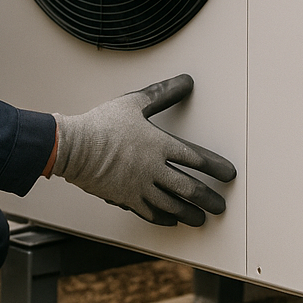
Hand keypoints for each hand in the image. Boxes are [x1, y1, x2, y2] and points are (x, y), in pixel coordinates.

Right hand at [52, 74, 236, 225]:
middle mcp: (154, 169)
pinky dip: (164, 219)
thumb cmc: (103, 124)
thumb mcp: (135, 102)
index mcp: (159, 145)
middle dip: (209, 199)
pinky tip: (172, 221)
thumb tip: (186, 81)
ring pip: (173, 205)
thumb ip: (163, 93)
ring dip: (190, 213)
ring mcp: (140, 187)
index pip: (196, 158)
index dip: (216, 167)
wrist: (74, 147)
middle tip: (221, 207)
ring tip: (202, 219)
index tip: (228, 175)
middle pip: (189, 188)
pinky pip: (150, 213)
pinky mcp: (126, 199)